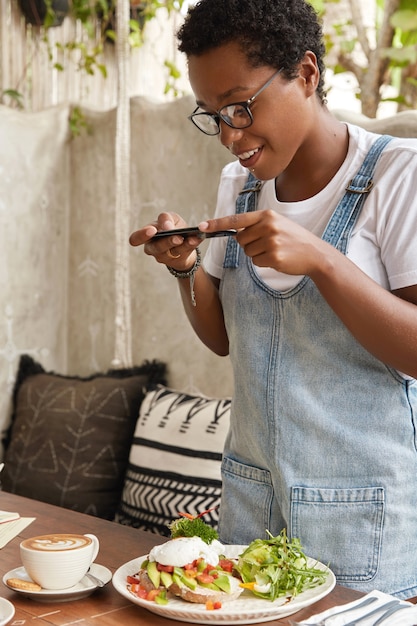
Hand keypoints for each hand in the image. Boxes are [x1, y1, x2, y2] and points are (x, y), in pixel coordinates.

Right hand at [129, 212, 200, 270]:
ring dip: (181, 245)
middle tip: (177, 237)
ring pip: (172, 252)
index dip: (141, 236)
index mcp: (147, 236)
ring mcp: (165, 257)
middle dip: (167, 241)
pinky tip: (198, 238)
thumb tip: (167, 227)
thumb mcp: (170, 218)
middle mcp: (153, 249)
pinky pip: (185, 252)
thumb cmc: (173, 227)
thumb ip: (166, 218)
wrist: (186, 241)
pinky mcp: (178, 261)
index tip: (152, 231)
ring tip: (189, 239)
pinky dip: (192, 244)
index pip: (135, 239)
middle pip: (157, 247)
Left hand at [199, 210, 330, 277]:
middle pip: (240, 240)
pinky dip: (264, 263)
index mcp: (266, 215)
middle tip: (268, 244)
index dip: (217, 224)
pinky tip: (278, 258)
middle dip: (249, 244)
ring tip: (275, 250)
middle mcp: (267, 226)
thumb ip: (257, 225)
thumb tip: (235, 234)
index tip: (202, 227)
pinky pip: (256, 262)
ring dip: (257, 254)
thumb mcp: (277, 224)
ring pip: (247, 252)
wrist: (315, 254)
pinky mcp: (273, 257)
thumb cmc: (293, 239)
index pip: (236, 220)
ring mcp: (270, 242)